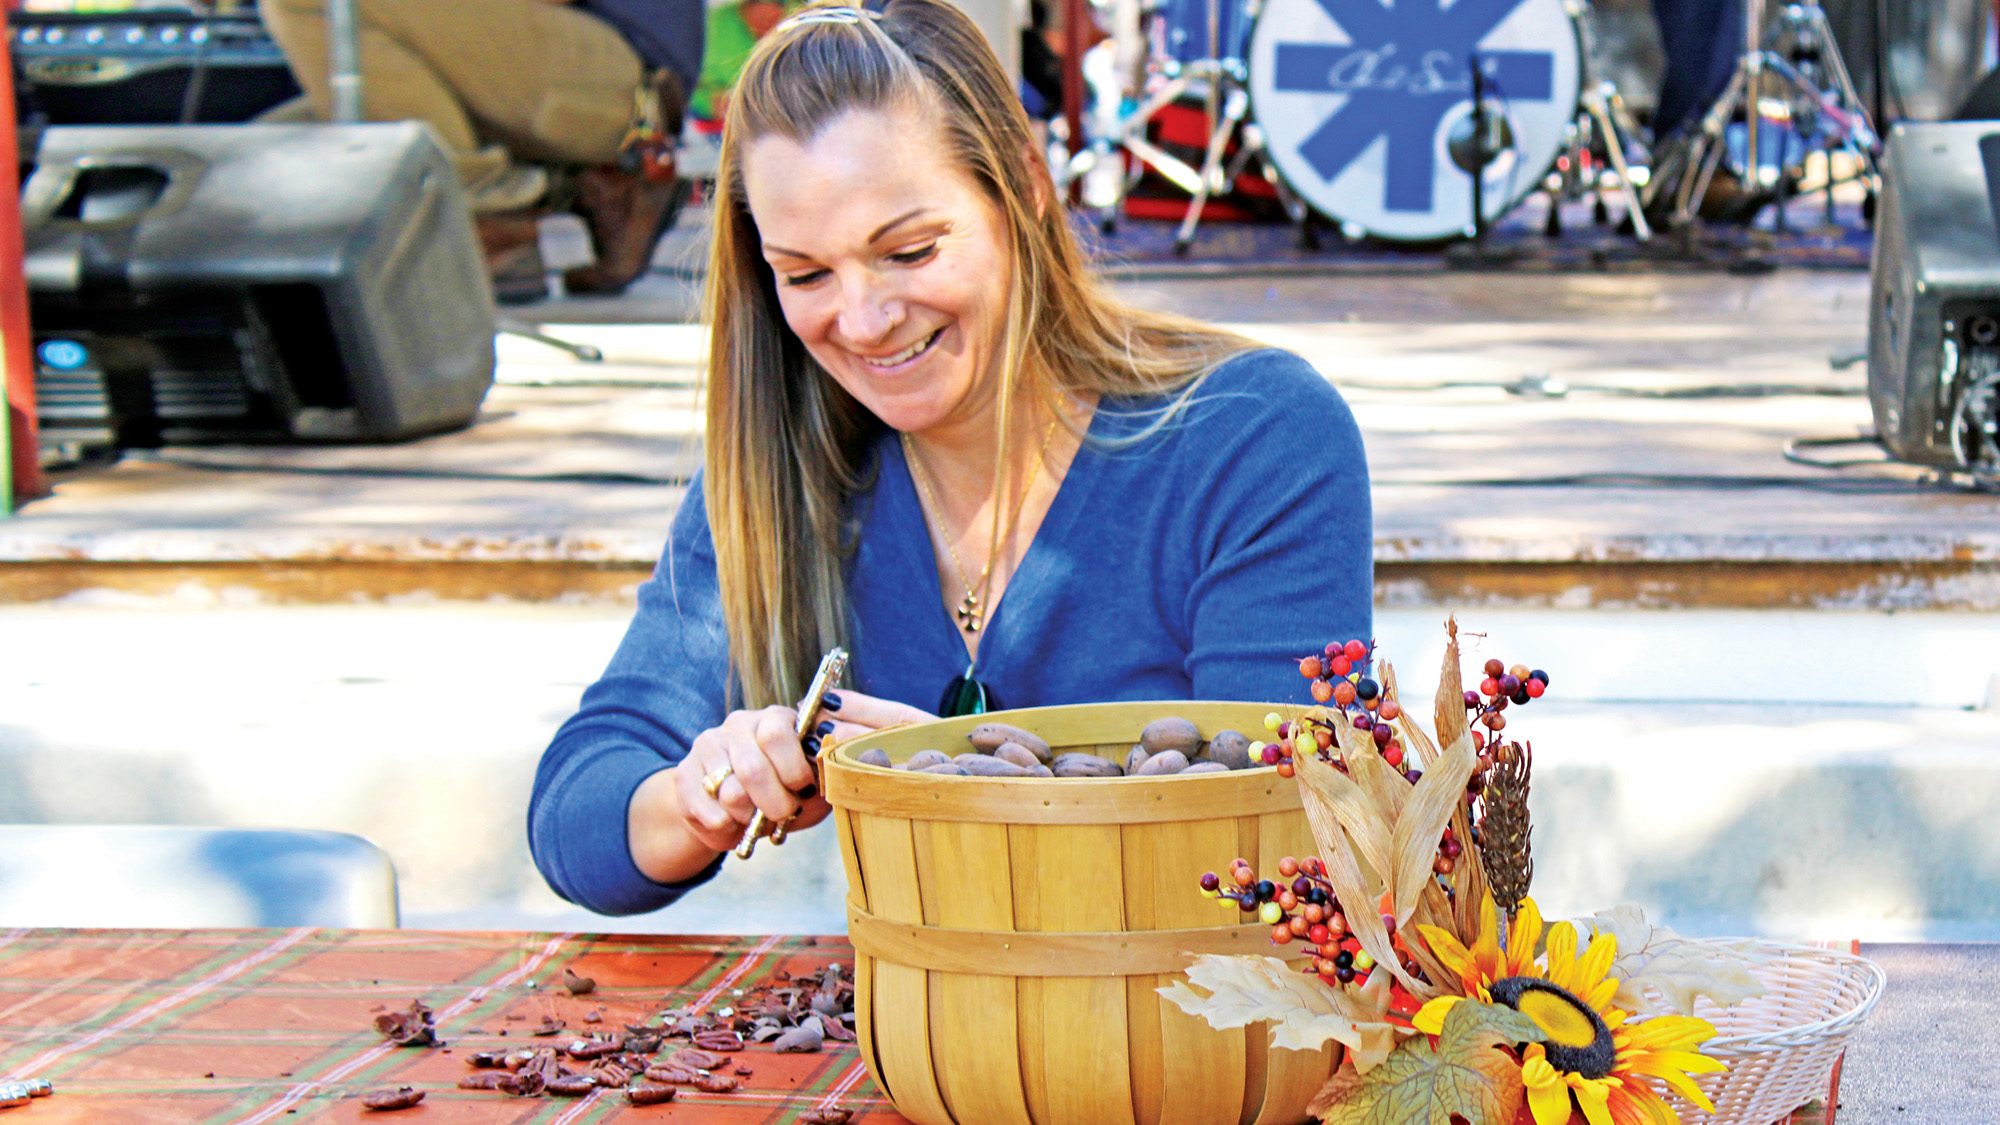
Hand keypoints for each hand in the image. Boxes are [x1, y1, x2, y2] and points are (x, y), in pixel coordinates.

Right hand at [628, 692, 936, 883]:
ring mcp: (708, 745)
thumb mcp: (816, 787)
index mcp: (778, 720)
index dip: (794, 770)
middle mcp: (740, 724)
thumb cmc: (787, 796)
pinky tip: (731, 827)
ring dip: (747, 818)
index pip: (782, 731)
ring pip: (727, 792)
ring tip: (755, 820)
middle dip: (773, 803)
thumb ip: (833, 774)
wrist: (731, 812)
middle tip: (781, 814)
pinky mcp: (683, 773)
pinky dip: (721, 830)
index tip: (803, 789)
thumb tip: (855, 760)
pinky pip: (702, 808)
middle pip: (753, 768)